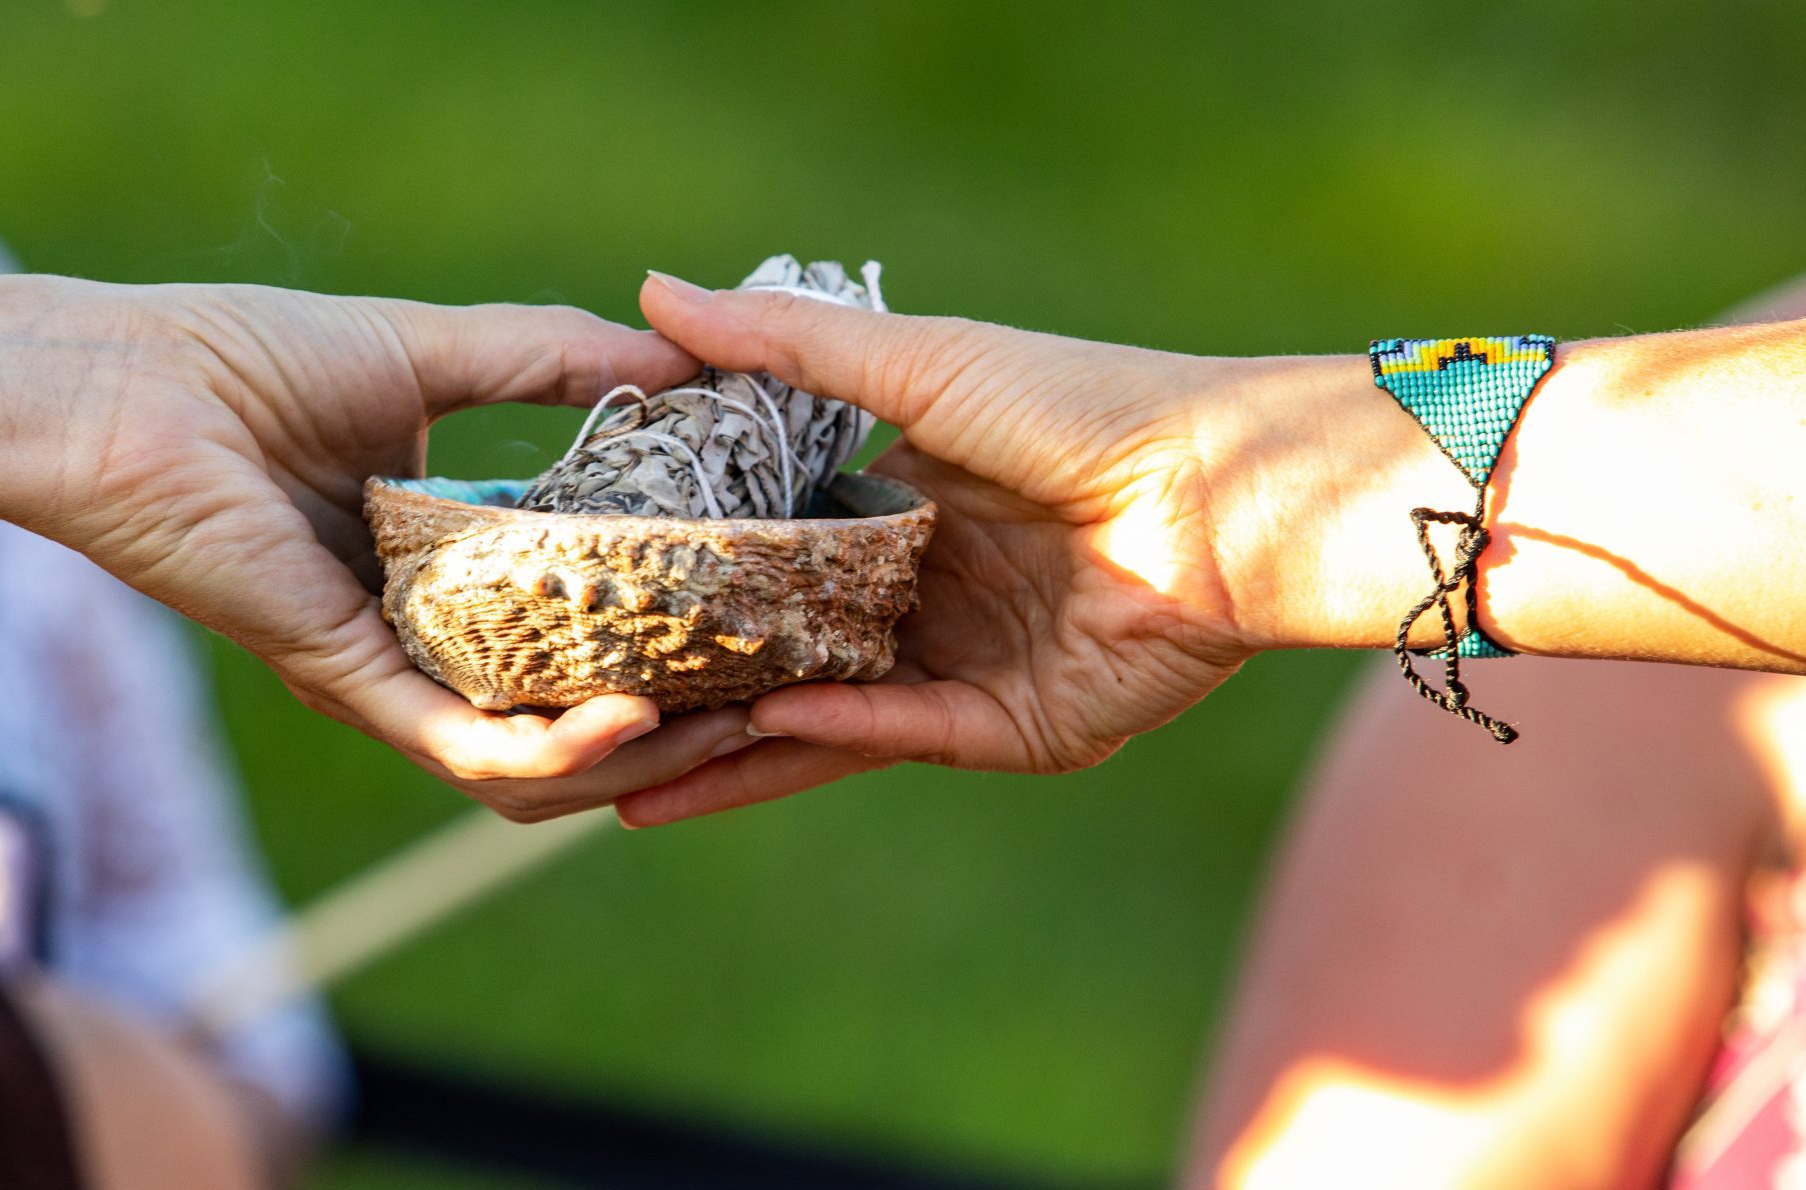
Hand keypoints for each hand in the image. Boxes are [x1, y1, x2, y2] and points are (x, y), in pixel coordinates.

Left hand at [22, 283, 744, 818]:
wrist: (125, 385)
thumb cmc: (249, 358)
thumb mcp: (435, 351)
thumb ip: (555, 360)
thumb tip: (680, 356)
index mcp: (440, 564)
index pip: (570, 625)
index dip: (662, 632)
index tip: (751, 611)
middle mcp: (418, 632)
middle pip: (559, 716)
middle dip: (670, 724)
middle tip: (760, 697)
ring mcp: (382, 669)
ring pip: (521, 761)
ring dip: (628, 758)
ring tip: (714, 723)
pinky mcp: (344, 678)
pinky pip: (462, 746)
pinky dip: (550, 751)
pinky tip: (631, 718)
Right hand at [615, 275, 1271, 824]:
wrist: (1220, 487)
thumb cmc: (1079, 408)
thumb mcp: (915, 364)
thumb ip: (783, 346)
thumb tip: (651, 291)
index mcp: (902, 511)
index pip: (770, 556)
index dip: (690, 576)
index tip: (596, 592)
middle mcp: (925, 595)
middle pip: (785, 653)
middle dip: (697, 687)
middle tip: (585, 712)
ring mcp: (964, 668)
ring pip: (826, 722)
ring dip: (737, 750)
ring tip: (629, 786)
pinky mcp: (1012, 728)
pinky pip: (903, 734)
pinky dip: (836, 736)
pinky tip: (763, 727)